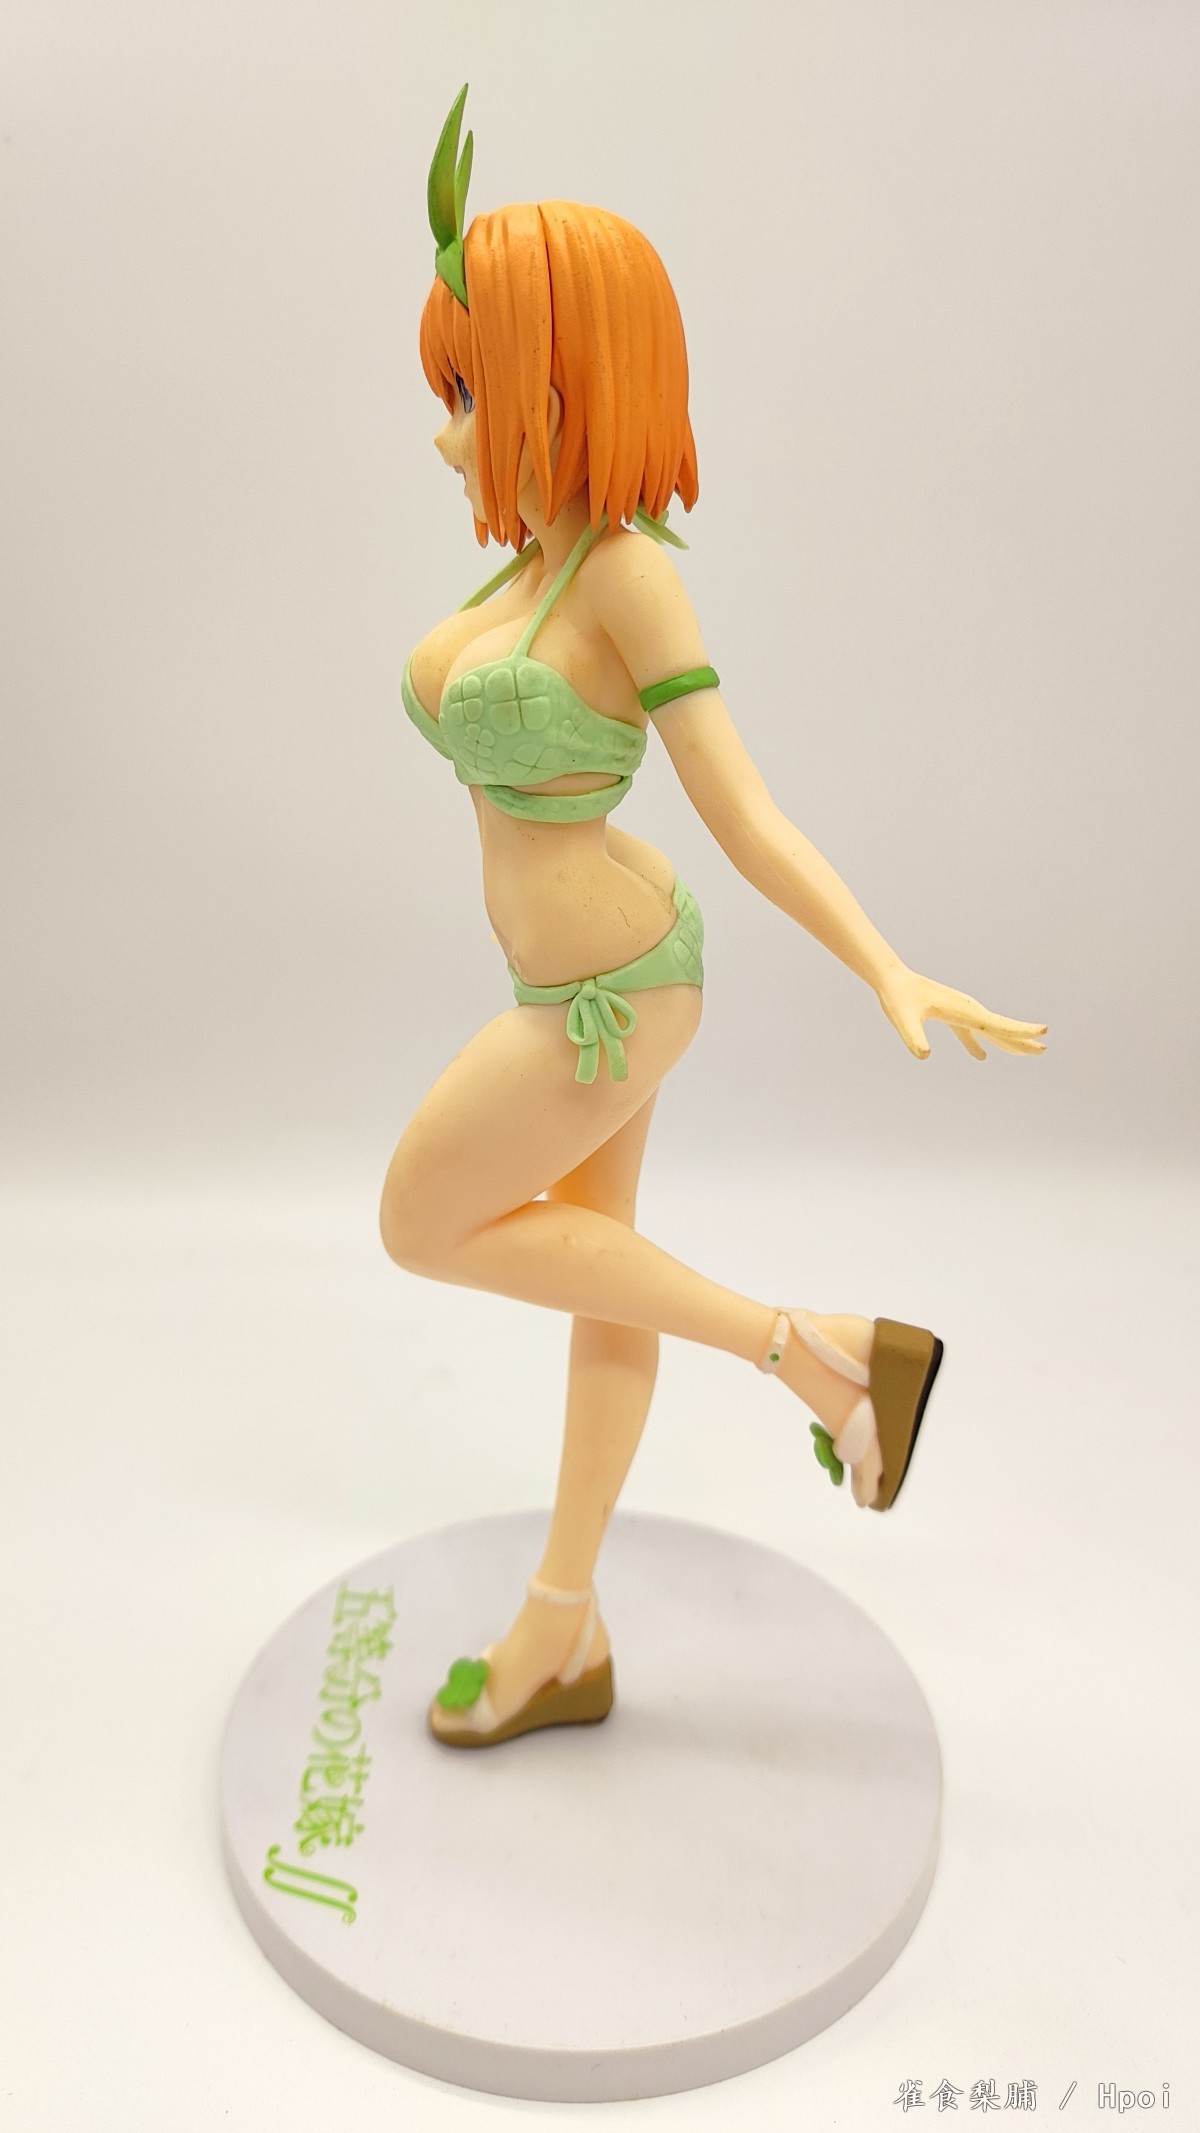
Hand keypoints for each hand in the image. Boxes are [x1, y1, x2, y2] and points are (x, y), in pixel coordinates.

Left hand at [876, 963, 1047, 1060]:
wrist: (891, 979)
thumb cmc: (897, 997)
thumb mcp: (903, 1020)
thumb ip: (914, 1038)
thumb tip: (924, 1055)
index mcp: (964, 1011)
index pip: (998, 1024)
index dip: (1021, 1031)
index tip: (1043, 1032)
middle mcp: (967, 1009)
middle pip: (1001, 1028)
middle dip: (1023, 1039)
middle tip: (1044, 1050)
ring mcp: (960, 1011)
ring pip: (989, 1029)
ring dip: (1007, 1041)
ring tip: (1026, 1052)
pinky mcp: (950, 1014)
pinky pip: (970, 1031)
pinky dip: (977, 1042)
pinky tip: (981, 1055)